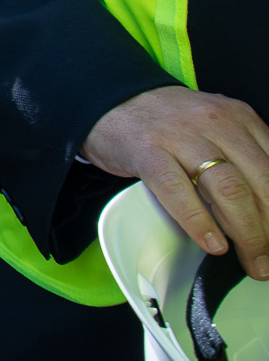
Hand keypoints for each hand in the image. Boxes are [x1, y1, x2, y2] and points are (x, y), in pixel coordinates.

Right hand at [83, 85, 268, 279]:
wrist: (108, 100)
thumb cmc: (166, 123)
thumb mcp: (215, 127)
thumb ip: (243, 156)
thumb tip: (266, 210)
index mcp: (238, 118)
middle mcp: (215, 123)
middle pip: (261, 183)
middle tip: (267, 261)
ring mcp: (179, 135)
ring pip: (229, 189)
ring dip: (247, 234)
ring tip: (250, 261)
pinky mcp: (146, 150)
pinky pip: (178, 190)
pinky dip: (199, 222)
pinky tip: (212, 243)